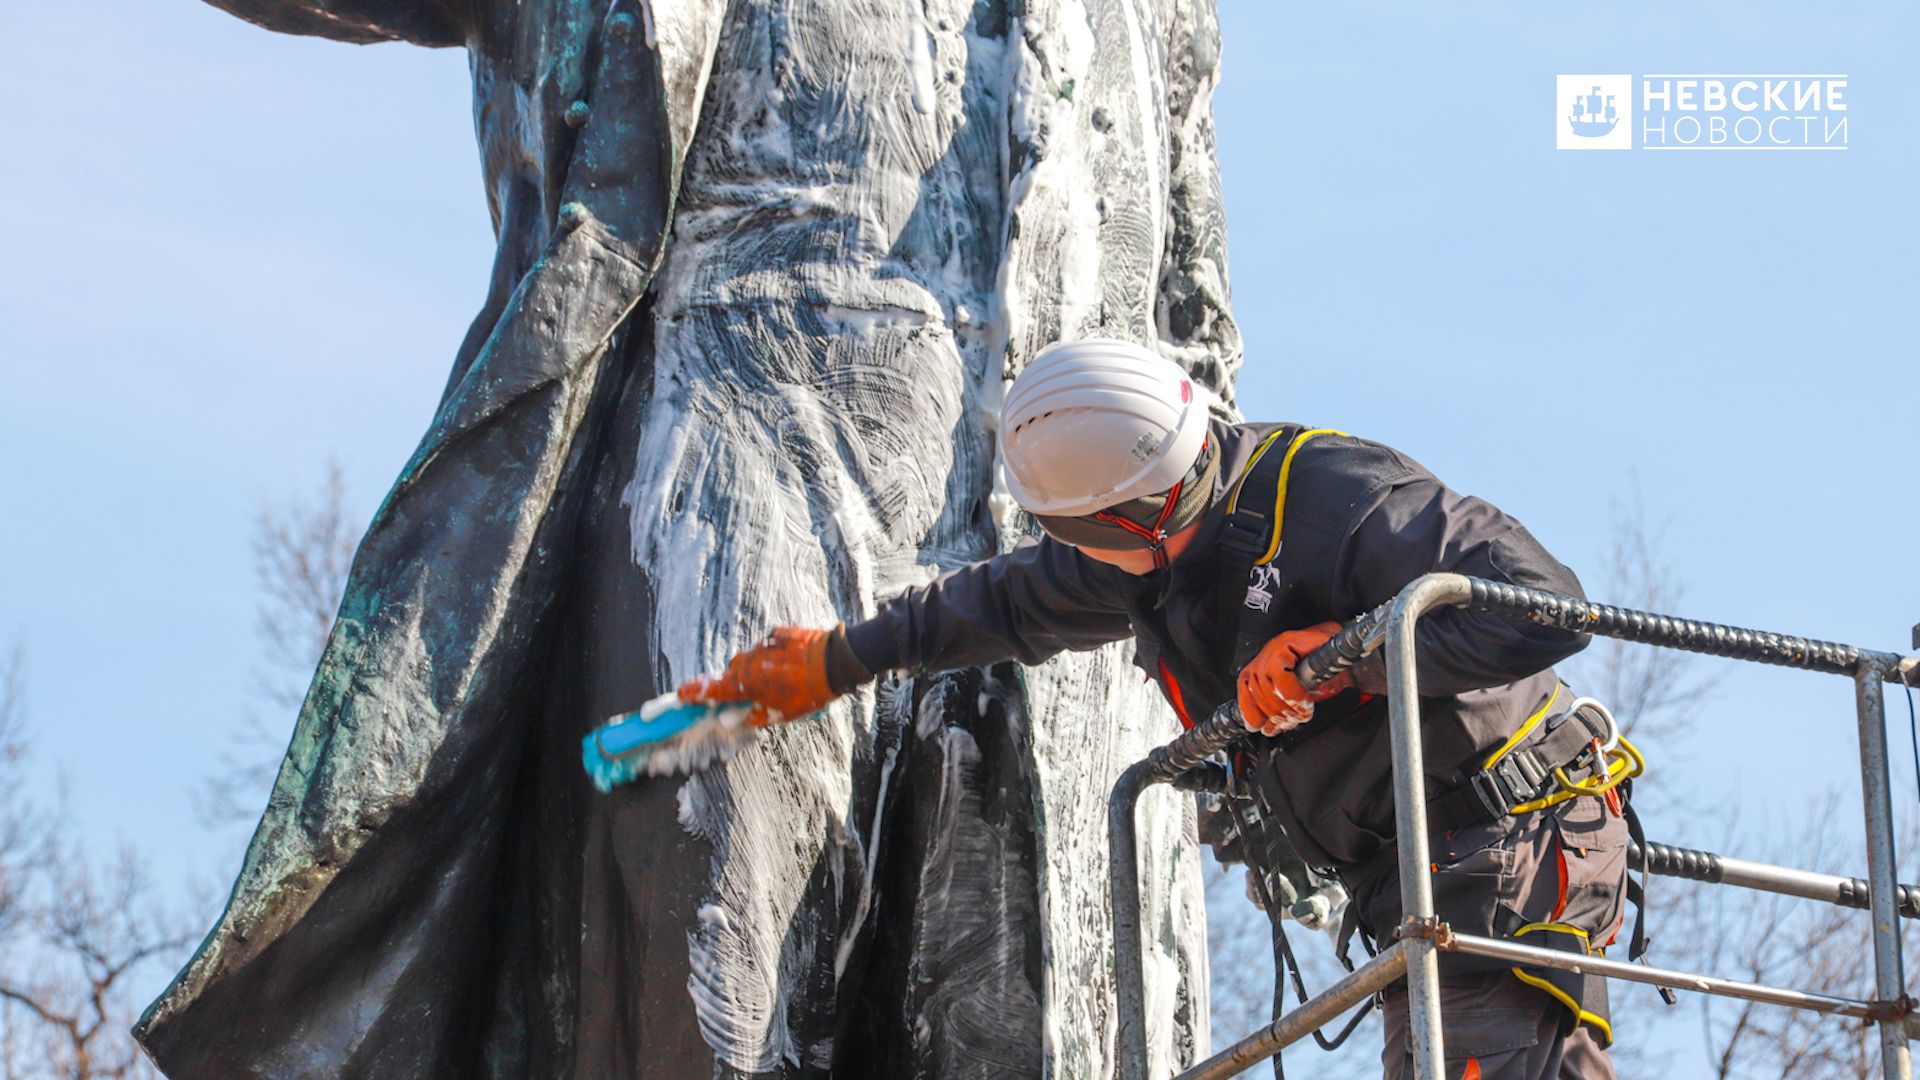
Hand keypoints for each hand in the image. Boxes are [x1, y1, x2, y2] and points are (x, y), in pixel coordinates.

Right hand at [678, 626, 838, 724]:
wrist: (833, 663)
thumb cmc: (806, 694)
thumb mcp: (781, 714)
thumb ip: (755, 716)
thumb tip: (742, 716)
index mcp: (744, 684)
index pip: (711, 690)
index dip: (694, 692)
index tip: (681, 693)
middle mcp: (747, 663)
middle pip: (732, 674)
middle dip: (739, 684)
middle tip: (756, 695)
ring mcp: (761, 646)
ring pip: (750, 660)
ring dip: (758, 669)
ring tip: (783, 679)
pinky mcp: (775, 634)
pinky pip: (767, 646)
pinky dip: (773, 655)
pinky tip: (791, 663)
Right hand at [1236, 621, 1353, 735]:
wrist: (1323, 641)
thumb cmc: (1328, 649)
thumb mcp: (1334, 659)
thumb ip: (1330, 674)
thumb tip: (1336, 692)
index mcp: (1290, 642)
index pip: (1280, 673)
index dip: (1293, 696)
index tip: (1307, 709)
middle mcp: (1271, 650)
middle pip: (1265, 686)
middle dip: (1283, 710)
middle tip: (1299, 720)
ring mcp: (1259, 660)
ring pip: (1254, 692)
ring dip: (1270, 714)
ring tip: (1285, 724)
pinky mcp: (1252, 671)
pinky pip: (1243, 691)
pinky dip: (1249, 710)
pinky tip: (1257, 724)